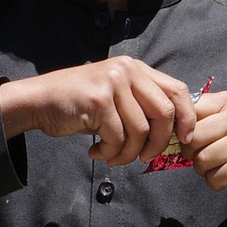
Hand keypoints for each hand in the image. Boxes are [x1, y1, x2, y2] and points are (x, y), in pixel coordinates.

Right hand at [0, 58, 198, 166]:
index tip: (185, 139)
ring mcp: (112, 83)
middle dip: (159, 143)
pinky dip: (109, 153)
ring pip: (140, 131)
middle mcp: (127, 71)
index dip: (187, 118)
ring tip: (112, 157)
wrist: (38, 101)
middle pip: (164, 113)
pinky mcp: (98, 101)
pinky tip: (95, 151)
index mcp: (136, 68)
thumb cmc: (78, 105)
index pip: (177, 90)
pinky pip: (117, 138)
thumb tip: (173, 135)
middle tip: (145, 158)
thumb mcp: (116, 96)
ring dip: (128, 153)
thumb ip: (142, 107)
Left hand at [182, 90, 226, 226]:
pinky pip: (216, 177)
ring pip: (203, 159)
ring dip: (205, 171)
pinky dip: (216, 183)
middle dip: (193, 155)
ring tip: (220, 167)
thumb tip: (166, 128)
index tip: (194, 142)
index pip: (188, 114)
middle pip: (193, 138)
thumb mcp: (220, 126)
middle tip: (208, 157)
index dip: (183, 133)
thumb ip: (197, 121)